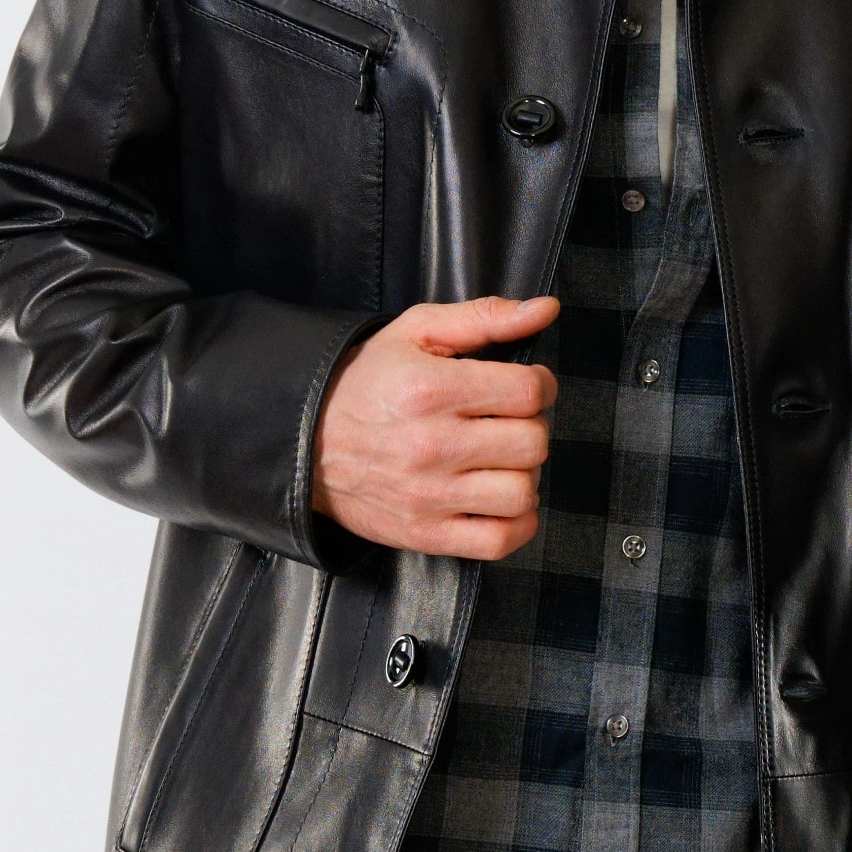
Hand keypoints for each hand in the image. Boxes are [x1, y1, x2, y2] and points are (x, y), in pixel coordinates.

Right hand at [311, 293, 559, 558]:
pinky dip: (517, 523)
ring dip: (524, 474)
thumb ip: (485, 316)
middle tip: (508, 422)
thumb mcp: (416, 331)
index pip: (528, 392)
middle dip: (530, 427)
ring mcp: (429, 496)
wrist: (304, 439)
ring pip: (522, 493)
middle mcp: (432, 445)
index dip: (541, 385)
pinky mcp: (425, 533)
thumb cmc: (366, 381)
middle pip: (533, 443)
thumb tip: (546, 309)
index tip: (526, 386)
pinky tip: (501, 498)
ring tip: (501, 460)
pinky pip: (499, 541)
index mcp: (432, 389)